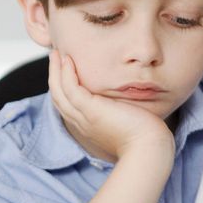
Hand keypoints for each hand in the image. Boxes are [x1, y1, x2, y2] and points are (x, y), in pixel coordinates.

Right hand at [47, 50, 174, 164]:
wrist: (149, 148)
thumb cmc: (144, 137)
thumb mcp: (126, 121)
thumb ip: (119, 110)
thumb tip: (125, 99)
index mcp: (89, 127)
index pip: (68, 105)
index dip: (63, 87)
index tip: (65, 70)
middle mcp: (82, 123)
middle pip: (58, 98)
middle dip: (54, 76)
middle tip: (55, 57)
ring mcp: (84, 118)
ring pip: (59, 92)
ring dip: (55, 71)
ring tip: (56, 54)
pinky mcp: (91, 111)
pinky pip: (70, 89)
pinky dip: (66, 73)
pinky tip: (68, 60)